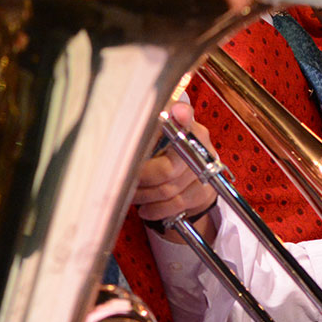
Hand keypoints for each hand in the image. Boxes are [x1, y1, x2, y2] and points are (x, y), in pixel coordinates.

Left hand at [133, 102, 216, 241]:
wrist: (193, 178)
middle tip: (124, 181)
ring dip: (144, 195)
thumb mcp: (153, 137)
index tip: (177, 112)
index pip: (186, 115)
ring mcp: (205, 168)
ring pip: (168, 188)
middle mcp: (199, 142)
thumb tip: (117, 128)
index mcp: (184, 123)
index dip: (182, 115)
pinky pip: (176, 203)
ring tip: (131, 195)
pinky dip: (156, 208)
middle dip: (141, 179)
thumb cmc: (164, 153)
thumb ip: (141, 133)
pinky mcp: (205, 191)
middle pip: (168, 167)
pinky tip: (145, 209)